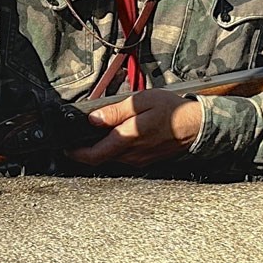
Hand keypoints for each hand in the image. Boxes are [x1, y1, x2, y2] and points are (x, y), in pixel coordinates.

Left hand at [67, 89, 202, 167]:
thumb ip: (115, 112)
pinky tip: (121, 134)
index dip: (76, 153)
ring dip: (103, 146)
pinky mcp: (145, 160)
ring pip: (111, 157)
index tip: (66, 147)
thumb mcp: (141, 102)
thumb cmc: (172, 111)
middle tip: (80, 134)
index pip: (94, 155)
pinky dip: (116, 147)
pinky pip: (124, 157)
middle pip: (100, 157)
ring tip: (103, 130)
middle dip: (88, 147)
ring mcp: (139, 160)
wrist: (196, 125)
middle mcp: (132, 155)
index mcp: (128, 139)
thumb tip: (93, 119)